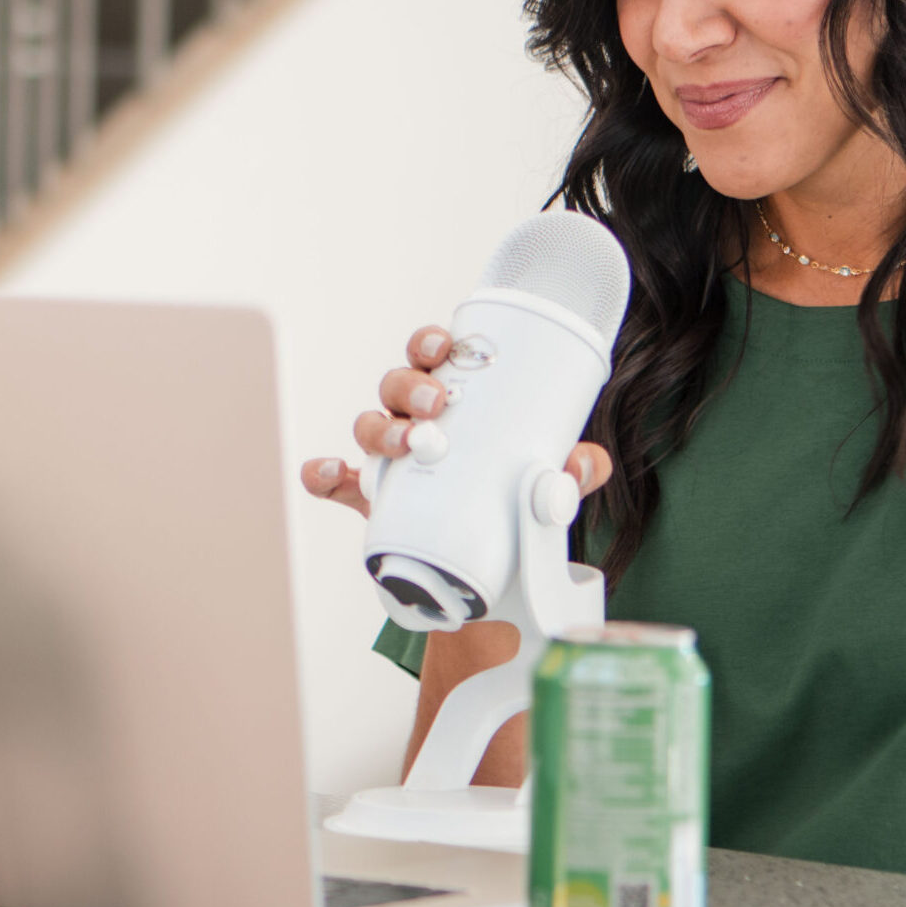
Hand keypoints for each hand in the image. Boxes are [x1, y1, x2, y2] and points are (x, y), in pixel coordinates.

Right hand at [299, 324, 613, 518]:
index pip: (434, 357)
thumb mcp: (550, 483)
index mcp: (455, 400)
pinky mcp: (369, 500)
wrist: (490, 564)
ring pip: (369, 426)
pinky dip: (325, 475)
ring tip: (407, 443)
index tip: (443, 345)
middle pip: (397, 385)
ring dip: (382, 427)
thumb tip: (580, 466)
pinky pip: (336, 482)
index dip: (430, 342)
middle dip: (411, 387)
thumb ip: (574, 474)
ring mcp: (389, 460)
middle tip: (435, 404)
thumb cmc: (513, 499)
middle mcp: (415, 420)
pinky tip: (327, 473)